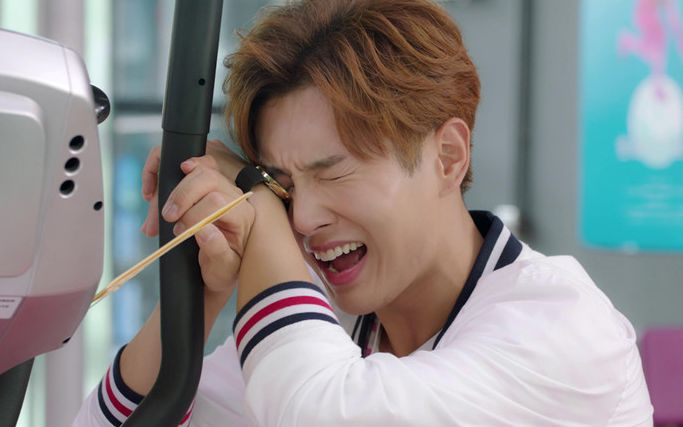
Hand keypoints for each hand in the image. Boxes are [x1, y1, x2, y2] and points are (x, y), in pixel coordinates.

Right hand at [140, 143, 253, 298]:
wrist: (219, 266)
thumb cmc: (223, 268)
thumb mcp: (223, 268)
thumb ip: (217, 250)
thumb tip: (203, 230)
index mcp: (243, 215)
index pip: (218, 200)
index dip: (194, 213)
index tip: (179, 230)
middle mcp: (234, 196)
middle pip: (207, 177)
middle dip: (181, 195)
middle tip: (166, 217)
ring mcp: (220, 186)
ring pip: (195, 170)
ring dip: (169, 188)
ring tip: (157, 215)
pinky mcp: (203, 184)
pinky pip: (184, 167)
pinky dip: (163, 172)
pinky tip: (151, 191)